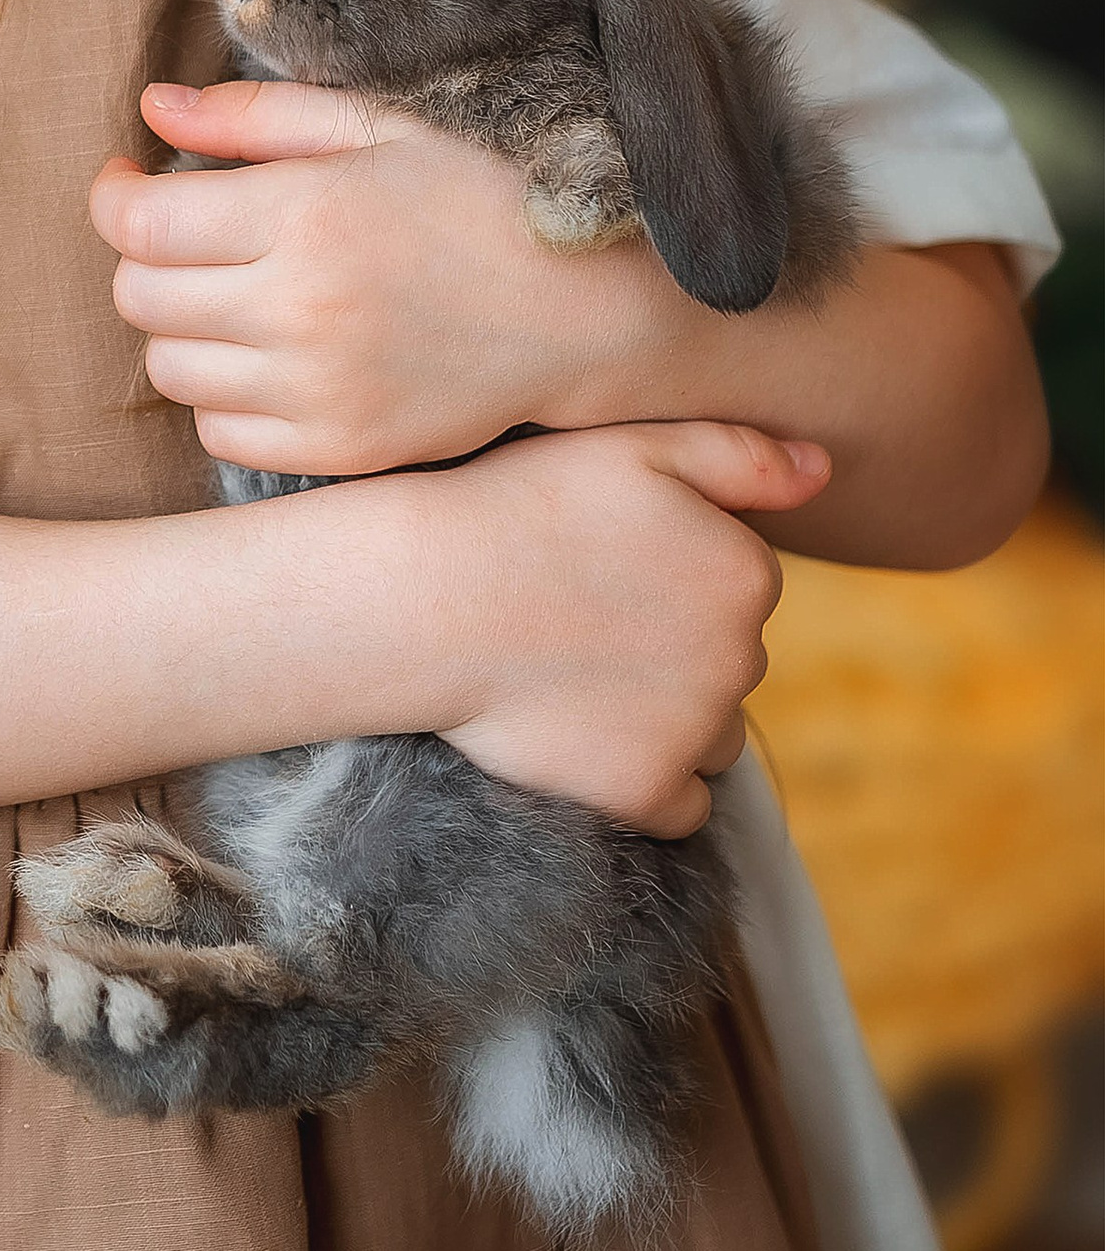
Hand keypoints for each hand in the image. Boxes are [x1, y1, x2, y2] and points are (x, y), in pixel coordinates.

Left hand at [92, 76, 683, 479]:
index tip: (129, 181)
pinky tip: (272, 354)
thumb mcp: (379, 127)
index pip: (138, 224)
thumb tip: (152, 110)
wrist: (590, 309)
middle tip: (191, 235)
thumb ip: (257, 117)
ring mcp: (321, 391)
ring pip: (171, 370)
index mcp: (307, 213)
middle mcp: (302, 309)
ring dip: (184, 327)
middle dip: (147, 259)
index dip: (113, 197)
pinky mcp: (341, 450)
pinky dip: (224, 395)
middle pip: (140, 297)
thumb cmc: (483, 196)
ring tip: (237, 292)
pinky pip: (220, 433)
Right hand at [395, 419, 829, 834]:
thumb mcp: (632, 446)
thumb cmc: (519, 504)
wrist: (426, 595)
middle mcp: (743, 658)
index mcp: (748, 571)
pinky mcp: (643, 793)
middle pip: (728, 658)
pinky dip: (650, 783)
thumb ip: (740, 455)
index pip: (739, 583)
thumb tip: (824, 471)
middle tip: (584, 616)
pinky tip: (591, 737)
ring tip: (582, 676)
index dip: (672, 571)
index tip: (607, 562)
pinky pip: (680, 805)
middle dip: (675, 644)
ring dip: (671, 715)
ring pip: (713, 732)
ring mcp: (694, 732)